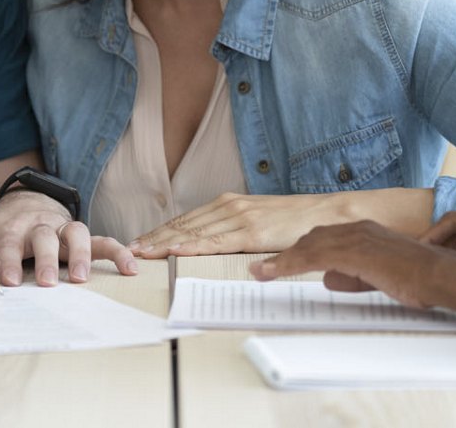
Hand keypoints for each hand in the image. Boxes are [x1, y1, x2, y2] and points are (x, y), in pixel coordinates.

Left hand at [0, 190, 136, 285]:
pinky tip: (130, 268)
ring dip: (79, 255)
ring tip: (80, 278)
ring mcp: (62, 228)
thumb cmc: (0, 231)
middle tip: (45, 281)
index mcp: (12, 228)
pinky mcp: (81, 235)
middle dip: (45, 259)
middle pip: (43, 237)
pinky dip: (117, 252)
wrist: (23, 204)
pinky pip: (103, 241)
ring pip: (74, 234)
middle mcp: (39, 225)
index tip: (7, 280)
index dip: (8, 260)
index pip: (9, 242)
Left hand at [129, 192, 354, 257]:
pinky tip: (176, 251)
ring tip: (142, 252)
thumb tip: (213, 245)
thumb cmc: (294, 221)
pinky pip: (217, 241)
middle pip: (183, 225)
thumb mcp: (259, 220)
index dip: (160, 231)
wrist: (327, 214)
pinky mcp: (253, 232)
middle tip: (128, 249)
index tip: (139, 242)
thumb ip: (235, 229)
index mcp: (228, 203)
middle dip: (154, 238)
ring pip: (194, 233)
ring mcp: (240, 218)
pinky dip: (193, 246)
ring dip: (164, 243)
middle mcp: (229, 207)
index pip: (186, 219)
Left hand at [250, 219, 455, 330]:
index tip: (280, 261)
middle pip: (312, 239)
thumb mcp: (379, 275)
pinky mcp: (354, 251)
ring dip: (282, 261)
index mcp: (364, 232)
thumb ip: (354, 275)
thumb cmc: (418, 278)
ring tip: (262, 272)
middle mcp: (357, 229)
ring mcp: (355, 238)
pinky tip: (276, 272)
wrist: (439, 275)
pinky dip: (290, 264)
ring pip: (308, 247)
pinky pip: (313, 257)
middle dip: (286, 254)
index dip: (300, 250)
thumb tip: (330, 278)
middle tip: (264, 268)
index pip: (324, 239)